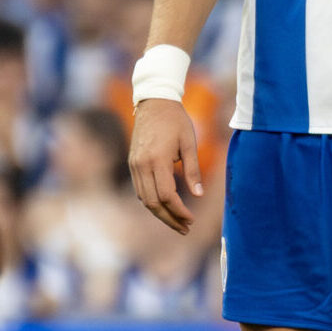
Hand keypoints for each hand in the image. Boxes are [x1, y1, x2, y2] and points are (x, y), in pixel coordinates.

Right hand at [129, 97, 202, 234]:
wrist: (154, 102)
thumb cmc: (176, 120)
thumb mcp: (189, 143)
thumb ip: (193, 170)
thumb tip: (199, 195)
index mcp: (157, 159)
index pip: (166, 196)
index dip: (179, 211)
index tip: (192, 219)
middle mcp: (141, 165)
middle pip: (152, 203)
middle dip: (169, 219)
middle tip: (186, 228)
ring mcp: (134, 165)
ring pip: (144, 199)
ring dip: (160, 213)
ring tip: (178, 222)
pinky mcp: (132, 163)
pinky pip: (140, 190)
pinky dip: (152, 202)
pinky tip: (165, 206)